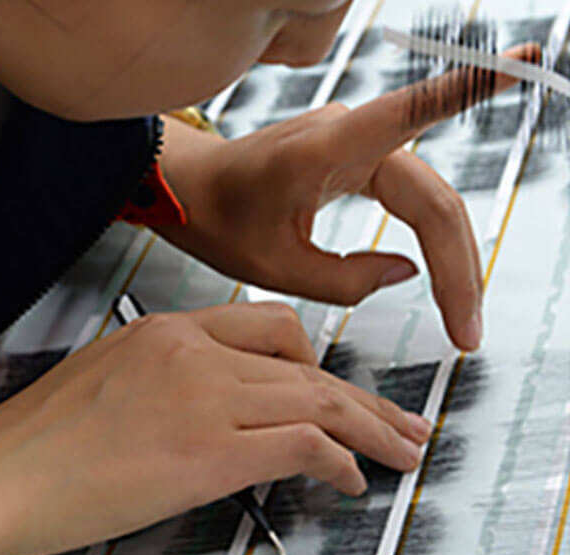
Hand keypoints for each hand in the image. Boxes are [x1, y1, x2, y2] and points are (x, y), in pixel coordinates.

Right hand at [0, 303, 430, 554]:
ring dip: (372, 430)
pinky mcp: (210, 452)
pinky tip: (351, 480)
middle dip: (363, 397)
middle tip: (400, 421)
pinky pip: (305, 445)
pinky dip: (342, 461)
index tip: (335, 385)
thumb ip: (161, 381)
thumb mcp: (101, 382)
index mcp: (164, 330)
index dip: (314, 359)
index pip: (267, 326)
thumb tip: (202, 411)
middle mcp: (191, 352)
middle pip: (307, 361)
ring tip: (400, 452)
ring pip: (319, 398)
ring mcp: (203, 398)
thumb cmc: (31, 443)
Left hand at [156, 44, 539, 351]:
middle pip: (433, 199)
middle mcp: (348, 135)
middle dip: (459, 267)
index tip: (526, 62)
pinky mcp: (356, 155)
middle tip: (467, 330)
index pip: (412, 113)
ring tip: (459, 318)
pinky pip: (409, 196)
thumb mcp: (271, 268)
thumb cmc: (216, 218)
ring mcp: (355, 143)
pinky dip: (430, 237)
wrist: (190, 191)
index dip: (473, 89)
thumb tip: (407, 274)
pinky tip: (450, 268)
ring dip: (450, 259)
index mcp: (323, 151)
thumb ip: (343, 279)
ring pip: (428, 201)